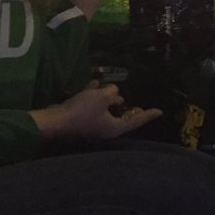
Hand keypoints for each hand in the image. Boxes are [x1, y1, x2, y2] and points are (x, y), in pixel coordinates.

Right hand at [31, 80, 162, 140]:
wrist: (54, 121)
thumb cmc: (82, 111)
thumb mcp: (101, 97)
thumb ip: (112, 93)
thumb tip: (114, 92)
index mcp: (114, 128)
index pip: (135, 121)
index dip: (148, 115)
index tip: (159, 111)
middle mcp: (104, 130)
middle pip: (120, 118)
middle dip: (127, 109)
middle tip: (138, 105)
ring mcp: (92, 126)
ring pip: (105, 111)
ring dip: (108, 99)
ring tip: (111, 88)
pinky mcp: (80, 120)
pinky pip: (91, 108)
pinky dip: (93, 97)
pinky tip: (93, 84)